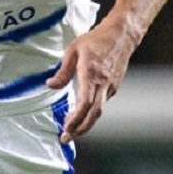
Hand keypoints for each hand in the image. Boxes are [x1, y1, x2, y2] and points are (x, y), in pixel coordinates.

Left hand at [46, 19, 135, 142]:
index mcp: (91, 74)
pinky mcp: (114, 86)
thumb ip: (62, 71)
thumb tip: (50, 85)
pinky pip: (102, 104)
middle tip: (66, 138)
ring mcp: (110, 86)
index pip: (86, 103)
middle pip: (94, 114)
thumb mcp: (73, 50)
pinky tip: (82, 114)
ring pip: (99, 111)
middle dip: (80, 129)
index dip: (76, 119)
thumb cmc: (96, 40)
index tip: (66, 128)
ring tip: (71, 129)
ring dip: (85, 123)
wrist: (122, 35)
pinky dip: (91, 113)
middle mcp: (103, 84)